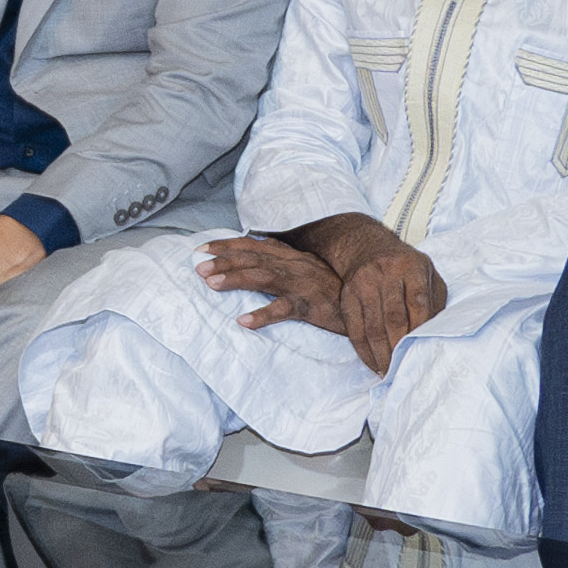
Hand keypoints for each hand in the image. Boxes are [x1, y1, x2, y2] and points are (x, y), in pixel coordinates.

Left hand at [195, 235, 347, 334]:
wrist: (368, 302)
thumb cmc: (332, 290)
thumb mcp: (305, 272)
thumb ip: (280, 265)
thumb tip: (250, 263)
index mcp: (291, 257)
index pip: (253, 246)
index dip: (226, 245)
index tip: (200, 249)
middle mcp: (294, 266)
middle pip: (254, 259)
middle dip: (224, 261)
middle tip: (198, 267)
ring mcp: (302, 285)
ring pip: (264, 278)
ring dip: (236, 280)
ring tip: (212, 285)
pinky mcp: (310, 306)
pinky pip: (284, 310)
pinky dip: (263, 315)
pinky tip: (243, 321)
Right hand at [335, 239, 447, 377]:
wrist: (367, 248)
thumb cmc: (406, 268)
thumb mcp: (428, 274)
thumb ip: (435, 301)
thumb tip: (432, 335)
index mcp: (412, 267)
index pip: (418, 301)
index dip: (420, 329)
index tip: (421, 350)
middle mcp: (386, 272)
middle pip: (393, 317)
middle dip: (398, 347)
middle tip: (404, 369)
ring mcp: (363, 283)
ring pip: (372, 326)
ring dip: (381, 354)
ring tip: (389, 372)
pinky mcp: (347, 295)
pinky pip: (354, 328)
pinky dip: (363, 350)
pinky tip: (373, 363)